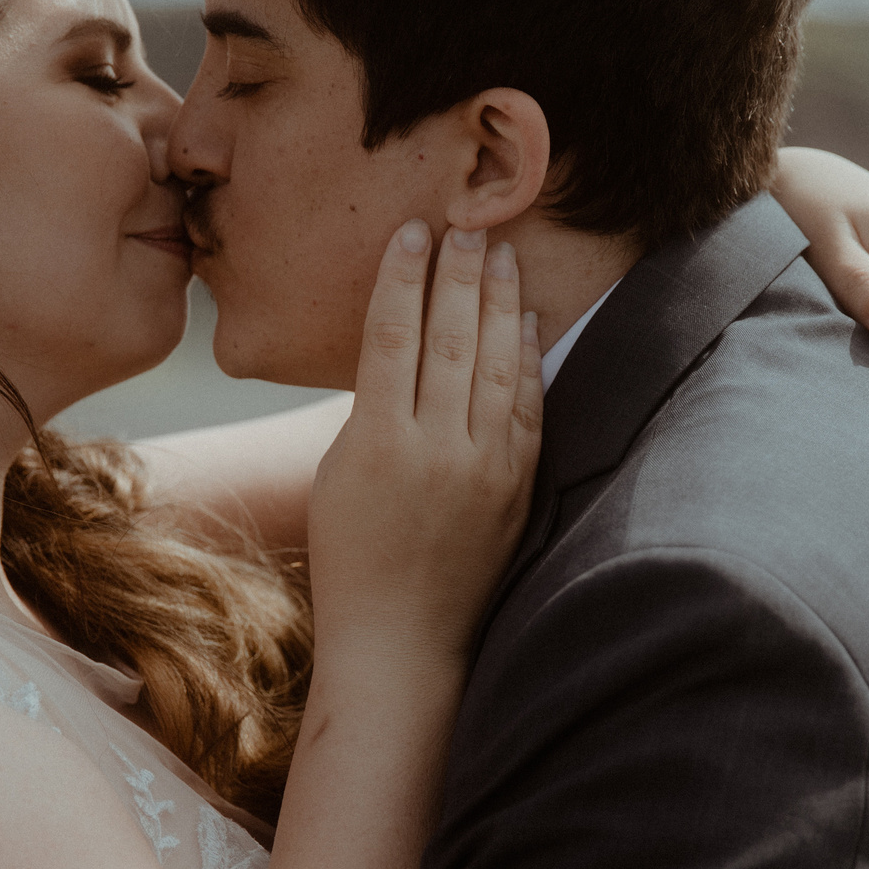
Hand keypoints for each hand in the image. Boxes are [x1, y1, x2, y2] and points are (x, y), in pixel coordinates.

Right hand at [308, 221, 543, 663]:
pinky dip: (529, 361)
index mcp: (377, 442)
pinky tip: (528, 322)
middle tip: (466, 227)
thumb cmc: (352, 558)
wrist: (402, 640)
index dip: (401, 278)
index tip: (411, 232)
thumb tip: (401, 349)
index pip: (391, 336)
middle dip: (458, 276)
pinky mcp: (517, 488)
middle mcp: (436, 449)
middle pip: (451, 339)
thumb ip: (372, 411)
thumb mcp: (340, 475)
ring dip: (499, 303)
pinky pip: (528, 409)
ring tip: (502, 255)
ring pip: (497, 365)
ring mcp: (484, 469)